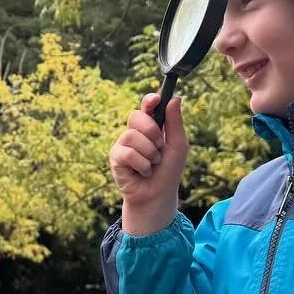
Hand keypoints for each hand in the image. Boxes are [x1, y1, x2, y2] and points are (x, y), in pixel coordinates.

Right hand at [109, 93, 188, 235]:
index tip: (156, 100)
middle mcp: (135, 133)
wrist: (158, 195)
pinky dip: (142, 164)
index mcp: (151, 127)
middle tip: (160, 147)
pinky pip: (127, 153)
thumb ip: (175, 122)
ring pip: (132, 136)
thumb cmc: (169, 171)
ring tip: (153, 164)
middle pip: (136, 116)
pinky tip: (144, 172)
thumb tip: (175, 98)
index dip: (149, 101)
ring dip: (149, 152)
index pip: (146, 107)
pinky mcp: (115, 157)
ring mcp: (123, 144)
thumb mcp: (178, 145)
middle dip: (152, 131)